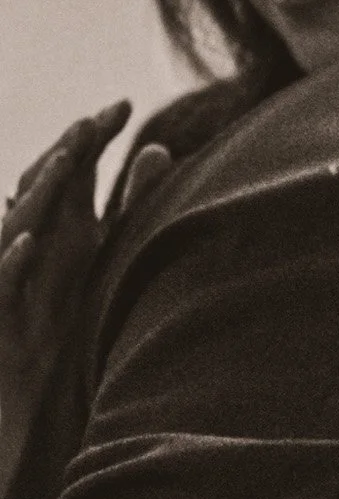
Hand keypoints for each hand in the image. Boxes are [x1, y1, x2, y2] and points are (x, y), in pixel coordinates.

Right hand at [0, 104, 137, 421]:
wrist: (22, 395)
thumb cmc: (61, 322)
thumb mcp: (101, 258)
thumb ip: (130, 207)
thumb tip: (162, 150)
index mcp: (61, 230)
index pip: (74, 173)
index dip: (93, 137)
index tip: (122, 104)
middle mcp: (35, 245)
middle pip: (45, 189)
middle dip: (66, 152)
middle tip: (92, 120)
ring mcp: (13, 276)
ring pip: (19, 226)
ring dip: (41, 194)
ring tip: (68, 161)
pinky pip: (2, 281)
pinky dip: (13, 259)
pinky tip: (31, 239)